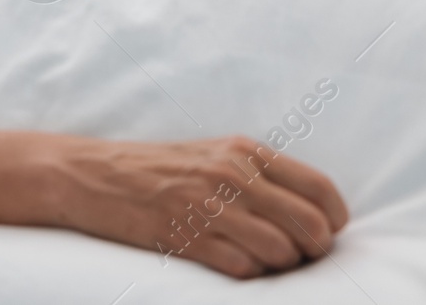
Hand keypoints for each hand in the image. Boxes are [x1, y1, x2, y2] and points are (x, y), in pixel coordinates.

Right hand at [48, 135, 348, 277]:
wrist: (91, 175)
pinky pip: (242, 268)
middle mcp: (232, 174)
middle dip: (313, 251)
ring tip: (260, 261)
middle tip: (297, 258)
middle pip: (311, 226)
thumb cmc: (156, 168)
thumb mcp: (212, 154)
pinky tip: (230, 263)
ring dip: (278, 267)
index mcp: (245, 151)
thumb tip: (310, 213)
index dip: (334, 220)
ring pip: (281, 252)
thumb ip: (259, 175)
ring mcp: (208, 205)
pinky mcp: (185, 236)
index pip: (321, 189)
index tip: (324, 234)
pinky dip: (246, 274)